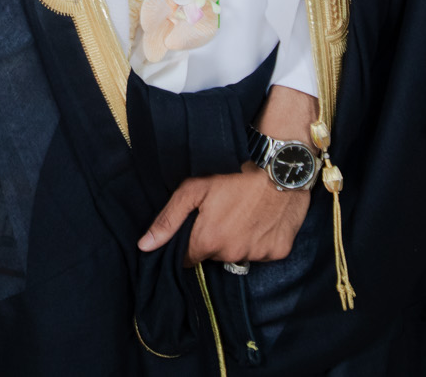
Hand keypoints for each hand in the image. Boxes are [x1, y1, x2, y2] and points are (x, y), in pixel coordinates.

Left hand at [136, 162, 309, 264]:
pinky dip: (261, 239)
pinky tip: (261, 218)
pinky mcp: (279, 251)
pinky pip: (263, 252)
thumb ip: (168, 220)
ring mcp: (258, 255)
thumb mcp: (193, 189)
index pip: (188, 259)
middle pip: (214, 256)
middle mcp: (233, 254)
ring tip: (243, 212)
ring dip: (238, 240)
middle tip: (222, 212)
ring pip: (239, 254)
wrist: (280, 165)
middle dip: (214, 239)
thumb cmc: (233, 172)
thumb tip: (145, 246)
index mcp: (209, 241)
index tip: (196, 227)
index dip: (189, 244)